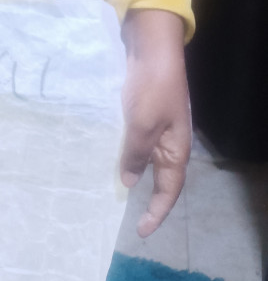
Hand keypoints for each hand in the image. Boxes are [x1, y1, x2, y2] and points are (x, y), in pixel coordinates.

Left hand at [120, 8, 191, 236]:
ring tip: (110, 191)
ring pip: (144, 161)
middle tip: (126, 216)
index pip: (168, 192)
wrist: (151, 48)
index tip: (142, 232)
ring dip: (131, 175)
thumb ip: (135, 154)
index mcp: (175, 150)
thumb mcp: (142, 125)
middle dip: (145, 200)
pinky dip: (123, 154)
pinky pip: (134, 143)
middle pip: (158, 180)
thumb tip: (129, 182)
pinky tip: (105, 156)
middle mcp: (168, 143)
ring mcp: (155, 128)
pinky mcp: (142, 114)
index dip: (156, 213)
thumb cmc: (151, 88)